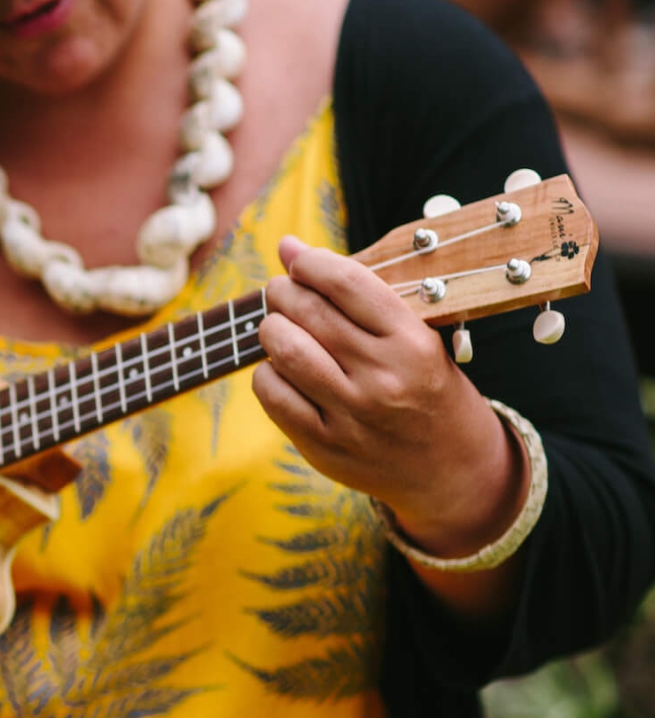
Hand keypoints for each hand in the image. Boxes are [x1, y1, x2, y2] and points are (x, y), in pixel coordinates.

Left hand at [254, 235, 525, 557]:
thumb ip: (357, 296)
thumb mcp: (417, 338)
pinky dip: (266, 373)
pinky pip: (273, 396)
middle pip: (309, 314)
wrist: (450, 469)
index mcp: (412, 342)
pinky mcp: (323, 445)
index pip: (348, 284)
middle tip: (281, 292)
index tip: (297, 259)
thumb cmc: (427, 388)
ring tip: (277, 326)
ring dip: (270, 329)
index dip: (311, 263)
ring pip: (285, 351)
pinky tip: (278, 368)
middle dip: (283, 293)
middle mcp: (381, 377)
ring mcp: (351, 414)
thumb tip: (288, 248)